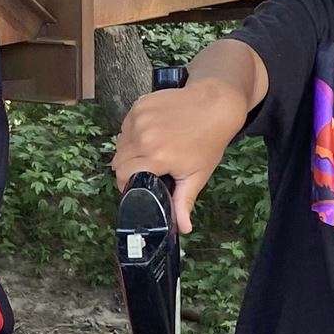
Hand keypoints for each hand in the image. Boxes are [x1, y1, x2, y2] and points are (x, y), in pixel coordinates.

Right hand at [112, 81, 244, 233]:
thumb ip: (183, 202)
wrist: (214, 105)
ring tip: (148, 152)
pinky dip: (133, 133)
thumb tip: (182, 228)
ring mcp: (139, 119)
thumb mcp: (197, 175)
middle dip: (128, 168)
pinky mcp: (139, 105)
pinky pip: (126, 125)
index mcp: (156, 157)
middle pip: (119, 160)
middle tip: (144, 170)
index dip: (127, 184)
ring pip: (120, 142)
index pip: (123, 176)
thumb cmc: (208, 141)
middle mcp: (144, 137)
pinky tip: (150, 134)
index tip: (136, 185)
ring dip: (129, 150)